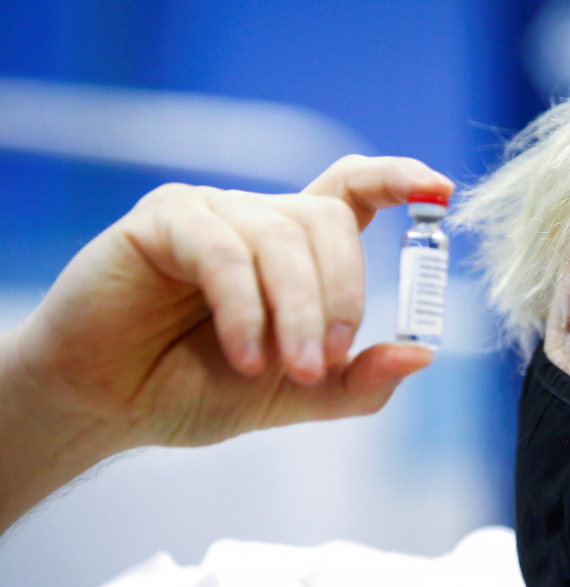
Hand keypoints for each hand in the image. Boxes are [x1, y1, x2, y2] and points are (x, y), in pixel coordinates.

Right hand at [6, 155, 451, 453]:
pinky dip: (245, 308)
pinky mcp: (164, 221)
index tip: (440, 191)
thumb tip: (423, 354)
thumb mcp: (297, 392)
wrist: (111, 406)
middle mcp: (258, 219)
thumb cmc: (199, 389)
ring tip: (285, 369)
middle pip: (330, 221)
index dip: (398, 180)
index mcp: (296, 249)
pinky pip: (225, 251)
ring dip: (297, 312)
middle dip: (343, 296)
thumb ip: (358, 380)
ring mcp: (211, 212)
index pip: (353, 190)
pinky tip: (244, 355)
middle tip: (325, 361)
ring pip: (283, 239)